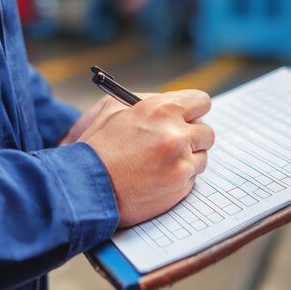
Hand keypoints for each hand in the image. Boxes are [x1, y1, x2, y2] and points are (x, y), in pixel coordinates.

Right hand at [79, 90, 214, 226]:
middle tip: (177, 142)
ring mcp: (181, 163)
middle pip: (207, 131)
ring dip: (187, 159)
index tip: (190, 117)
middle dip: (193, 136)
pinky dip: (179, 178)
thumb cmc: (96, 147)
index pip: (201, 101)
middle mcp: (176, 135)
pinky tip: (156, 178)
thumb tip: (173, 104)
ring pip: (202, 156)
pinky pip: (192, 178)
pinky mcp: (180, 187)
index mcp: (161, 110)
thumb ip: (149, 102)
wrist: (84, 187)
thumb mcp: (114, 110)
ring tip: (161, 163)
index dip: (194, 110)